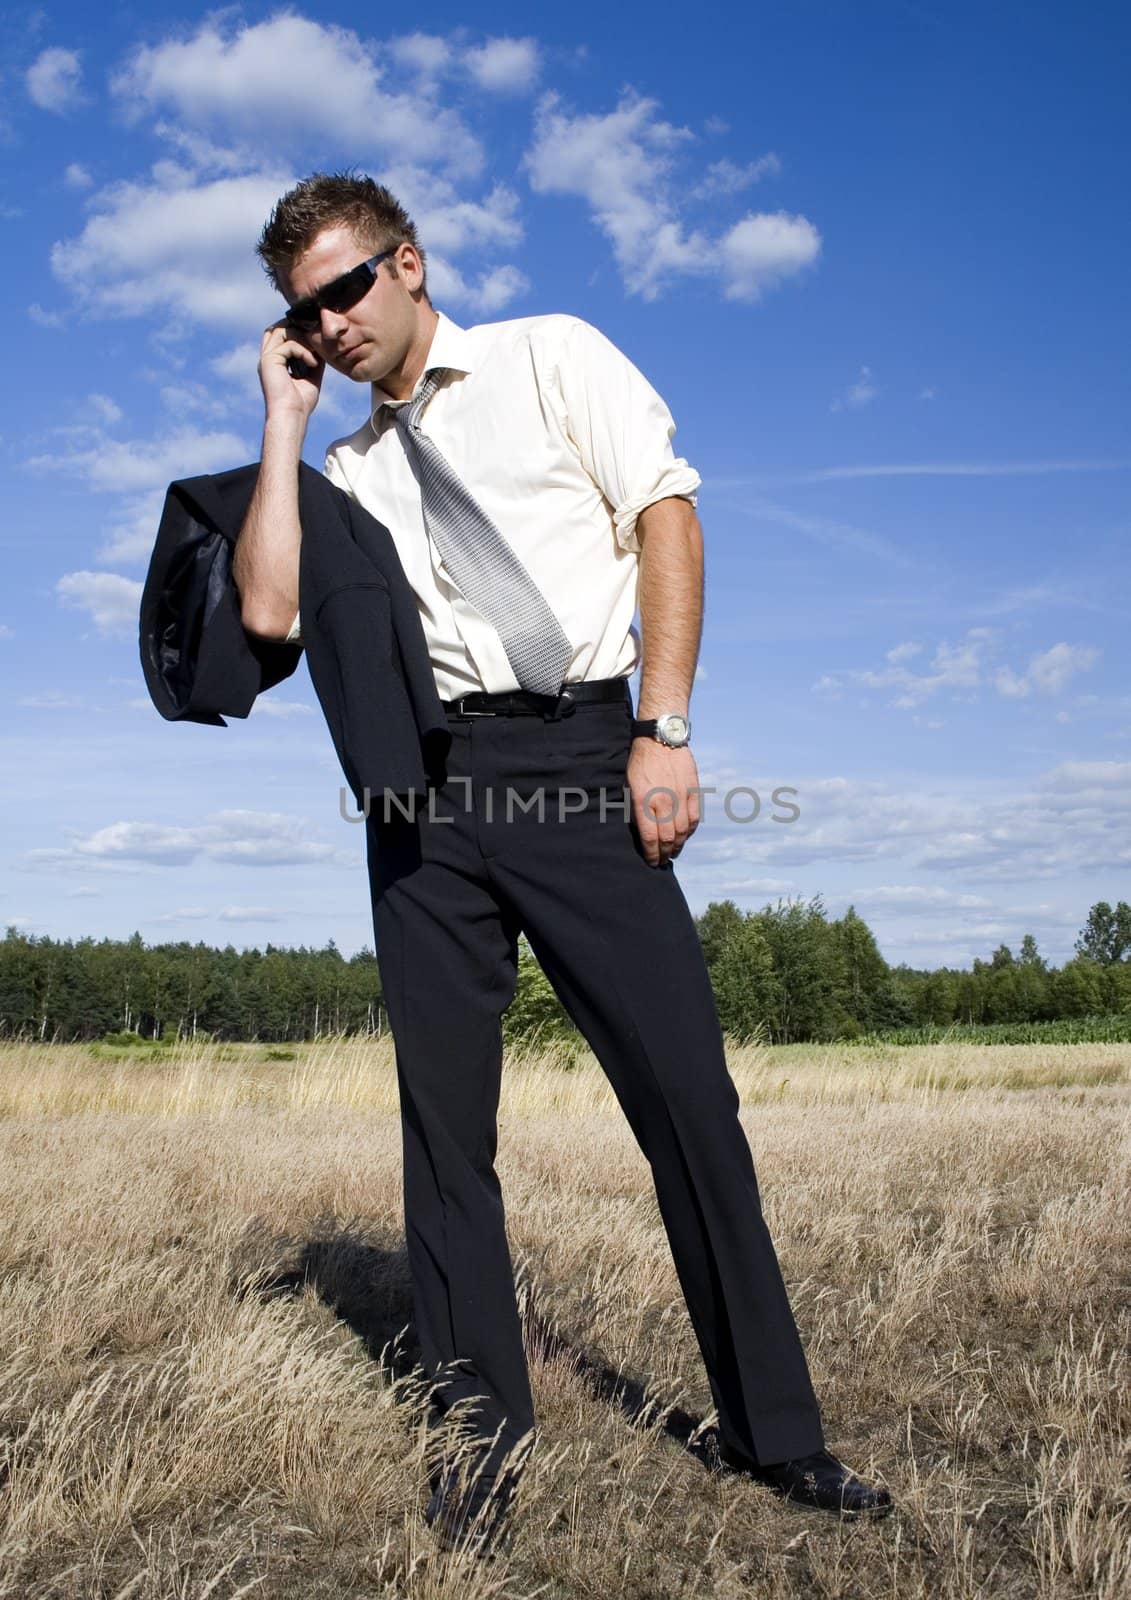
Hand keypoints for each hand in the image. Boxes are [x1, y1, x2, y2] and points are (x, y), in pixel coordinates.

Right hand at [258, 320, 323, 420]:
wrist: (292, 416)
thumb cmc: (301, 402)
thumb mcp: (312, 374)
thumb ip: (314, 357)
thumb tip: (322, 343)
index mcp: (275, 360)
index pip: (280, 333)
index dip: (295, 329)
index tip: (314, 336)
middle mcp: (268, 357)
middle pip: (278, 327)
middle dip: (297, 328)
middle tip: (315, 338)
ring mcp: (266, 358)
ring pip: (282, 330)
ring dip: (303, 338)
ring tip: (315, 355)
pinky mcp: (269, 361)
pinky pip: (288, 344)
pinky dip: (304, 351)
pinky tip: (312, 363)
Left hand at [626, 739, 700, 866]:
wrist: (660, 738)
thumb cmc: (639, 763)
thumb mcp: (629, 786)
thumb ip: (635, 809)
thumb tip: (642, 831)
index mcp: (644, 801)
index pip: (650, 837)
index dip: (651, 854)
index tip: (651, 862)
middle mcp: (664, 801)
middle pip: (668, 838)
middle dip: (664, 853)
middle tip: (662, 861)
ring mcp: (681, 796)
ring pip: (683, 831)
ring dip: (678, 846)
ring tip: (674, 852)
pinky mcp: (693, 790)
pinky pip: (694, 817)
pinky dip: (690, 831)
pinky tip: (685, 836)